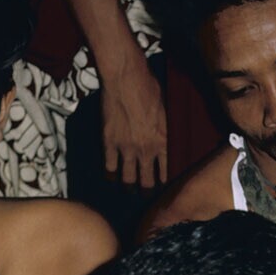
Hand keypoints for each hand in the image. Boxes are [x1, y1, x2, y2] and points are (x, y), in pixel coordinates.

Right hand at [100, 55, 167, 187]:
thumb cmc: (150, 89)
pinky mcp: (108, 142)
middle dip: (146, 190)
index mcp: (164, 142)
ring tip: (129, 191)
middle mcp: (146, 150)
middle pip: (147, 181)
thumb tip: (166, 140)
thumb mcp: (167, 112)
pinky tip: (111, 178)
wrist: (126, 79)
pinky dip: (110, 174)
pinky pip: (109, 166)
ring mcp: (126, 148)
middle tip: (145, 195)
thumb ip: (166, 131)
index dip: (164, 183)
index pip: (166, 172)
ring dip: (129, 186)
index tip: (163, 189)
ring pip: (128, 177)